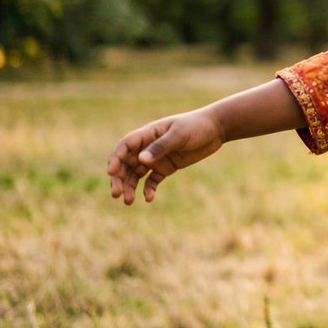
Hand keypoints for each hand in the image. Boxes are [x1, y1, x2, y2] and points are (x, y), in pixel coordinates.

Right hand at [107, 111, 224, 204]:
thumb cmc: (196, 126)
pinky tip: (149, 198)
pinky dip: (148, 189)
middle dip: (119, 179)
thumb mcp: (179, 135)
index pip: (124, 147)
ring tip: (129, 201)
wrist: (216, 129)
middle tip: (116, 194)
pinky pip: (152, 180)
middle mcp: (148, 147)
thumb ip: (160, 147)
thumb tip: (141, 160)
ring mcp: (157, 158)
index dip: (115, 159)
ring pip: (136, 174)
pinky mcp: (166, 167)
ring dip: (130, 187)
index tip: (111, 173)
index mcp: (148, 134)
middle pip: (126, 164)